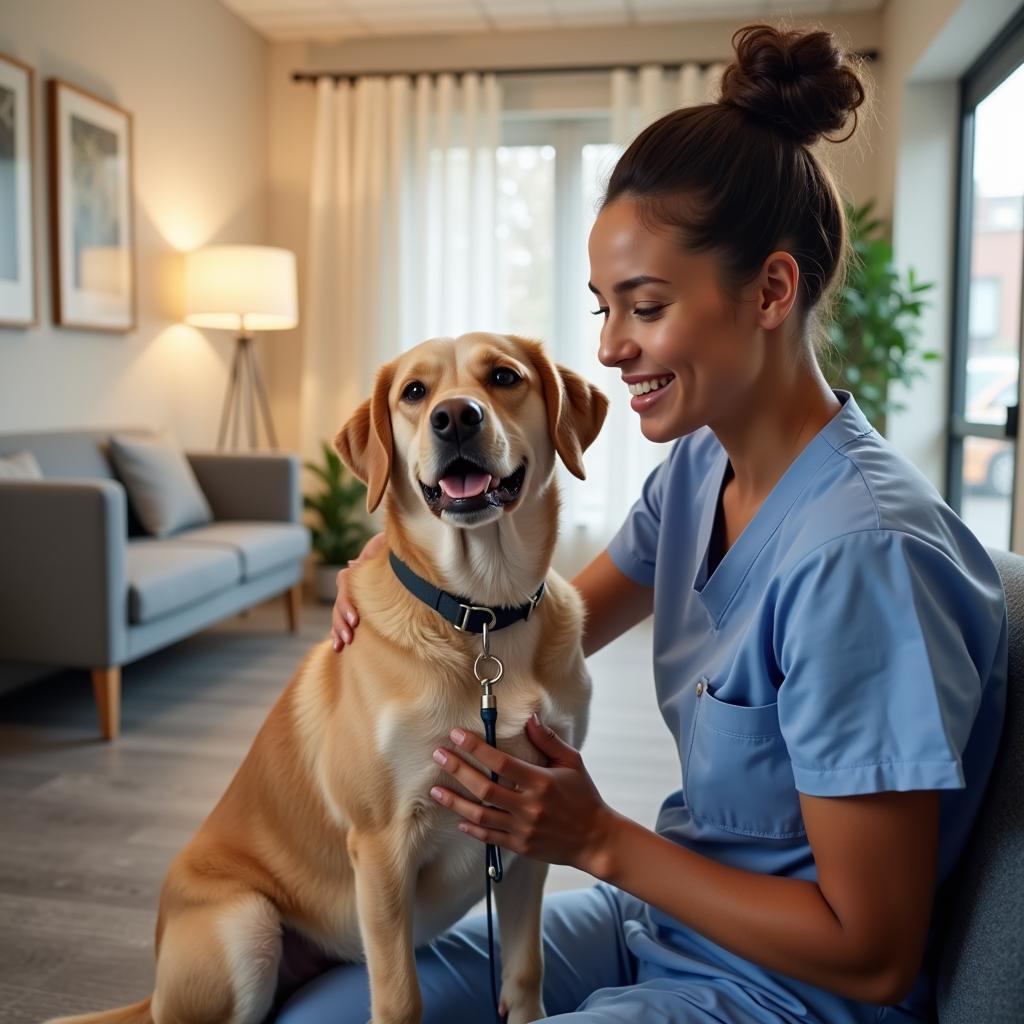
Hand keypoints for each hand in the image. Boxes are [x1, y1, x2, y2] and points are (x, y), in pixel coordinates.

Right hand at [330, 532, 386, 650]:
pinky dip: (337, 633)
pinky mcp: (353, 610)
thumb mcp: (385, 545)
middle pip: (338, 606)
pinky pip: (341, 622)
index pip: (344, 590)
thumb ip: (376, 548)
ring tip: (342, 645)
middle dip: (342, 623)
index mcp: (354, 573)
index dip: (348, 605)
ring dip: (338, 630)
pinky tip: (338, 646)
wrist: (394, 560)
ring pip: (337, 615)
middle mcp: (348, 586)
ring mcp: (349, 599)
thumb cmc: (392, 552)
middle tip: (350, 638)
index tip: (356, 620)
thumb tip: (355, 563)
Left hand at [429, 714, 616, 874]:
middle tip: (438, 755)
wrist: (596, 839)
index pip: (501, 762)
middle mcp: (529, 806)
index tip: (457, 735)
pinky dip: (471, 828)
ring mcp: (523, 828)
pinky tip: (458, 818)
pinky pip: (489, 837)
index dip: (476, 747)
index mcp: (541, 782)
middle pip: (484, 787)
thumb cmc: (584, 796)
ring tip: (435, 790)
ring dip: (454, 801)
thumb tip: (529, 718)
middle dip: (457, 769)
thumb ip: (549, 740)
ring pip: (480, 815)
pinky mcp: (520, 846)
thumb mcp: (572, 762)